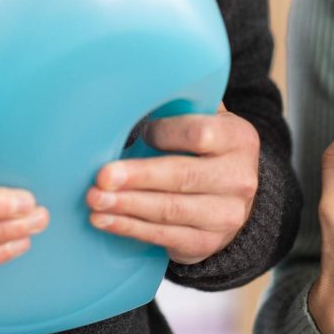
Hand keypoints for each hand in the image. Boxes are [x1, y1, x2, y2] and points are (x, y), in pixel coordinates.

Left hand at [84, 110, 263, 264]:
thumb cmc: (205, 149)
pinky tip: (104, 220)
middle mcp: (238, 178)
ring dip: (127, 206)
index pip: (200, 134)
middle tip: (102, 177)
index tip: (140, 133)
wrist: (234, 198)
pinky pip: (165, 236)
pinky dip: (130, 228)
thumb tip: (130, 91)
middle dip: (138, 177)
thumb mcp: (205, 120)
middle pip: (183, 176)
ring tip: (95, 199)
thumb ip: (179, 106)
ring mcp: (226, 215)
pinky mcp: (207, 243)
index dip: (166, 133)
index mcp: (238, 138)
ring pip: (171, 210)